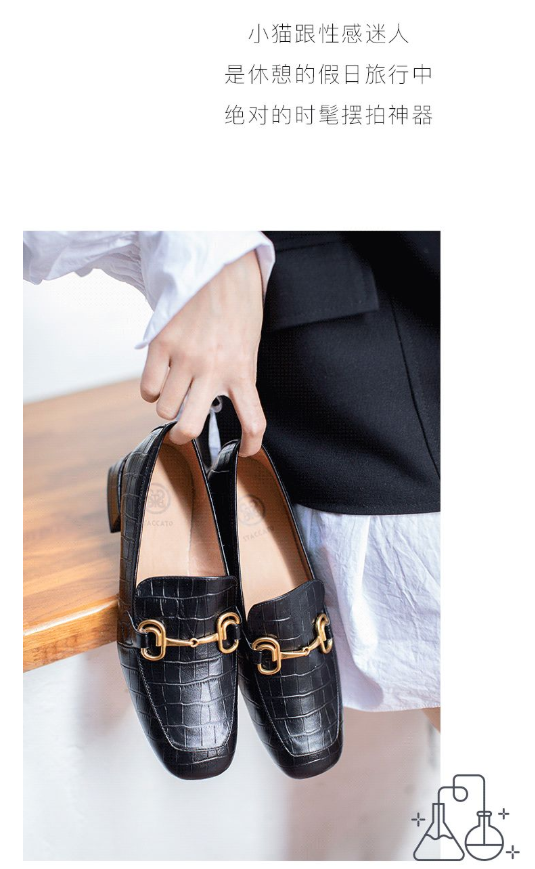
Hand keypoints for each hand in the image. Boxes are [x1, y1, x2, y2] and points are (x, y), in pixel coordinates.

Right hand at [140, 250, 265, 455]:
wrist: (219, 268)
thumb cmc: (237, 307)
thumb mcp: (248, 346)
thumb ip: (236, 377)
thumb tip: (218, 403)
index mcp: (243, 371)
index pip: (253, 421)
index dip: (250, 445)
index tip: (244, 450)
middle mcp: (213, 369)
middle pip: (188, 427)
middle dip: (184, 436)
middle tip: (184, 430)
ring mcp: (184, 358)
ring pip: (164, 409)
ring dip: (168, 406)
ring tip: (176, 391)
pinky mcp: (161, 344)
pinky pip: (147, 388)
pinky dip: (152, 389)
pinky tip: (162, 379)